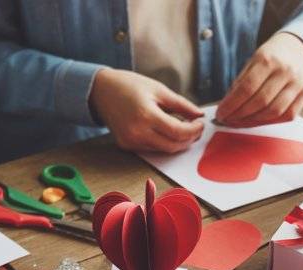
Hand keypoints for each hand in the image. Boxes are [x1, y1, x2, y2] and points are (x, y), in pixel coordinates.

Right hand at [89, 69, 203, 152]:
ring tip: (184, 129)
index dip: (194, 130)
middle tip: (196, 129)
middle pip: (172, 146)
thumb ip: (181, 105)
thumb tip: (199, 115)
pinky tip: (167, 131)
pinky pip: (151, 149)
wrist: (101, 91)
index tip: (201, 123)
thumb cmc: (129, 85)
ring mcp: (130, 142)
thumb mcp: (159, 89)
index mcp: (146, 115)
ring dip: (177, 142)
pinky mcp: (126, 146)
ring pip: (163, 150)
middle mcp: (137, 132)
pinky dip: (163, 142)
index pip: (178, 132)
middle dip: (188, 139)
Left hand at [215, 32, 302, 126]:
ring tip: (240, 121)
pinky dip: (270, 121)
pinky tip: (258, 120)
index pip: (246, 88)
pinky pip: (287, 115)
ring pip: (273, 111)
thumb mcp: (252, 62)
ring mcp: (297, 84)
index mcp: (268, 60)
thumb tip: (227, 106)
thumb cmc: (270, 58)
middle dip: (240, 115)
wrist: (297, 50)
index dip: (231, 105)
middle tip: (228, 120)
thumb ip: (240, 83)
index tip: (221, 114)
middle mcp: (285, 71)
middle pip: (260, 101)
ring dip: (253, 121)